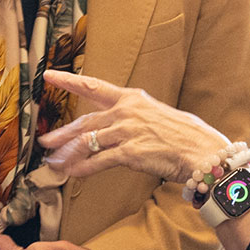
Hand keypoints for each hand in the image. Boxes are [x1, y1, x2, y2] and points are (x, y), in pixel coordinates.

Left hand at [36, 70, 224, 183]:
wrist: (204, 152)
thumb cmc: (187, 136)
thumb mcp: (159, 115)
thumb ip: (136, 117)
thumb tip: (120, 124)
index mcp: (133, 99)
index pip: (94, 87)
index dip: (69, 81)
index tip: (49, 76)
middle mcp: (127, 112)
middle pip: (85, 121)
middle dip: (62, 133)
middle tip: (45, 141)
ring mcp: (127, 132)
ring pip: (86, 142)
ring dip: (67, 155)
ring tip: (53, 163)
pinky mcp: (130, 153)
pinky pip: (98, 161)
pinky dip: (83, 169)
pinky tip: (72, 174)